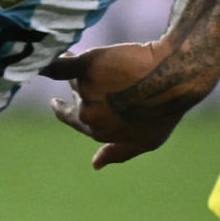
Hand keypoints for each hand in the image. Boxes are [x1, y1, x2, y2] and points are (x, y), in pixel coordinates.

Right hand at [46, 42, 184, 167]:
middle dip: (82, 87)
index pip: (75, 121)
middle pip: (77, 96)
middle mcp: (88, 114)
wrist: (171, 76)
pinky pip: (60, 65)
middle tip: (98, 75)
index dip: (65, 111)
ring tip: (86, 58)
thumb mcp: (146, 141)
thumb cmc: (164, 110)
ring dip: (78, 70)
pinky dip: (52, 63)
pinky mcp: (87, 65)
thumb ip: (118, 152)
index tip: (57, 103)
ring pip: (76, 76)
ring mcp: (86, 89)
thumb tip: (95, 164)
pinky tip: (48, 56)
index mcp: (99, 131)